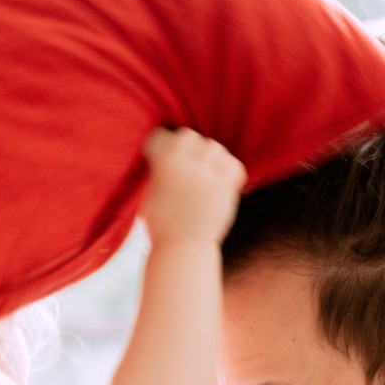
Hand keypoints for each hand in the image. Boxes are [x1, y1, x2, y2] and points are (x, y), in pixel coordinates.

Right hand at [141, 127, 245, 243]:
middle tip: (189, 164)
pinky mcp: (226, 189)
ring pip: (215, 148)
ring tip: (206, 171)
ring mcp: (208, 177)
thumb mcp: (150, 191)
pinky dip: (229, 169)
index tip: (164, 154)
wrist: (182, 249)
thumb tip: (168, 152)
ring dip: (210, 157)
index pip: (164, 136)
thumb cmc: (162, 224)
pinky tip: (221, 179)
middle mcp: (186, 166)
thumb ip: (160, 170)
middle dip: (189, 148)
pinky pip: (234, 165)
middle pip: (192, 137)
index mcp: (162, 164)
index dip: (164, 144)